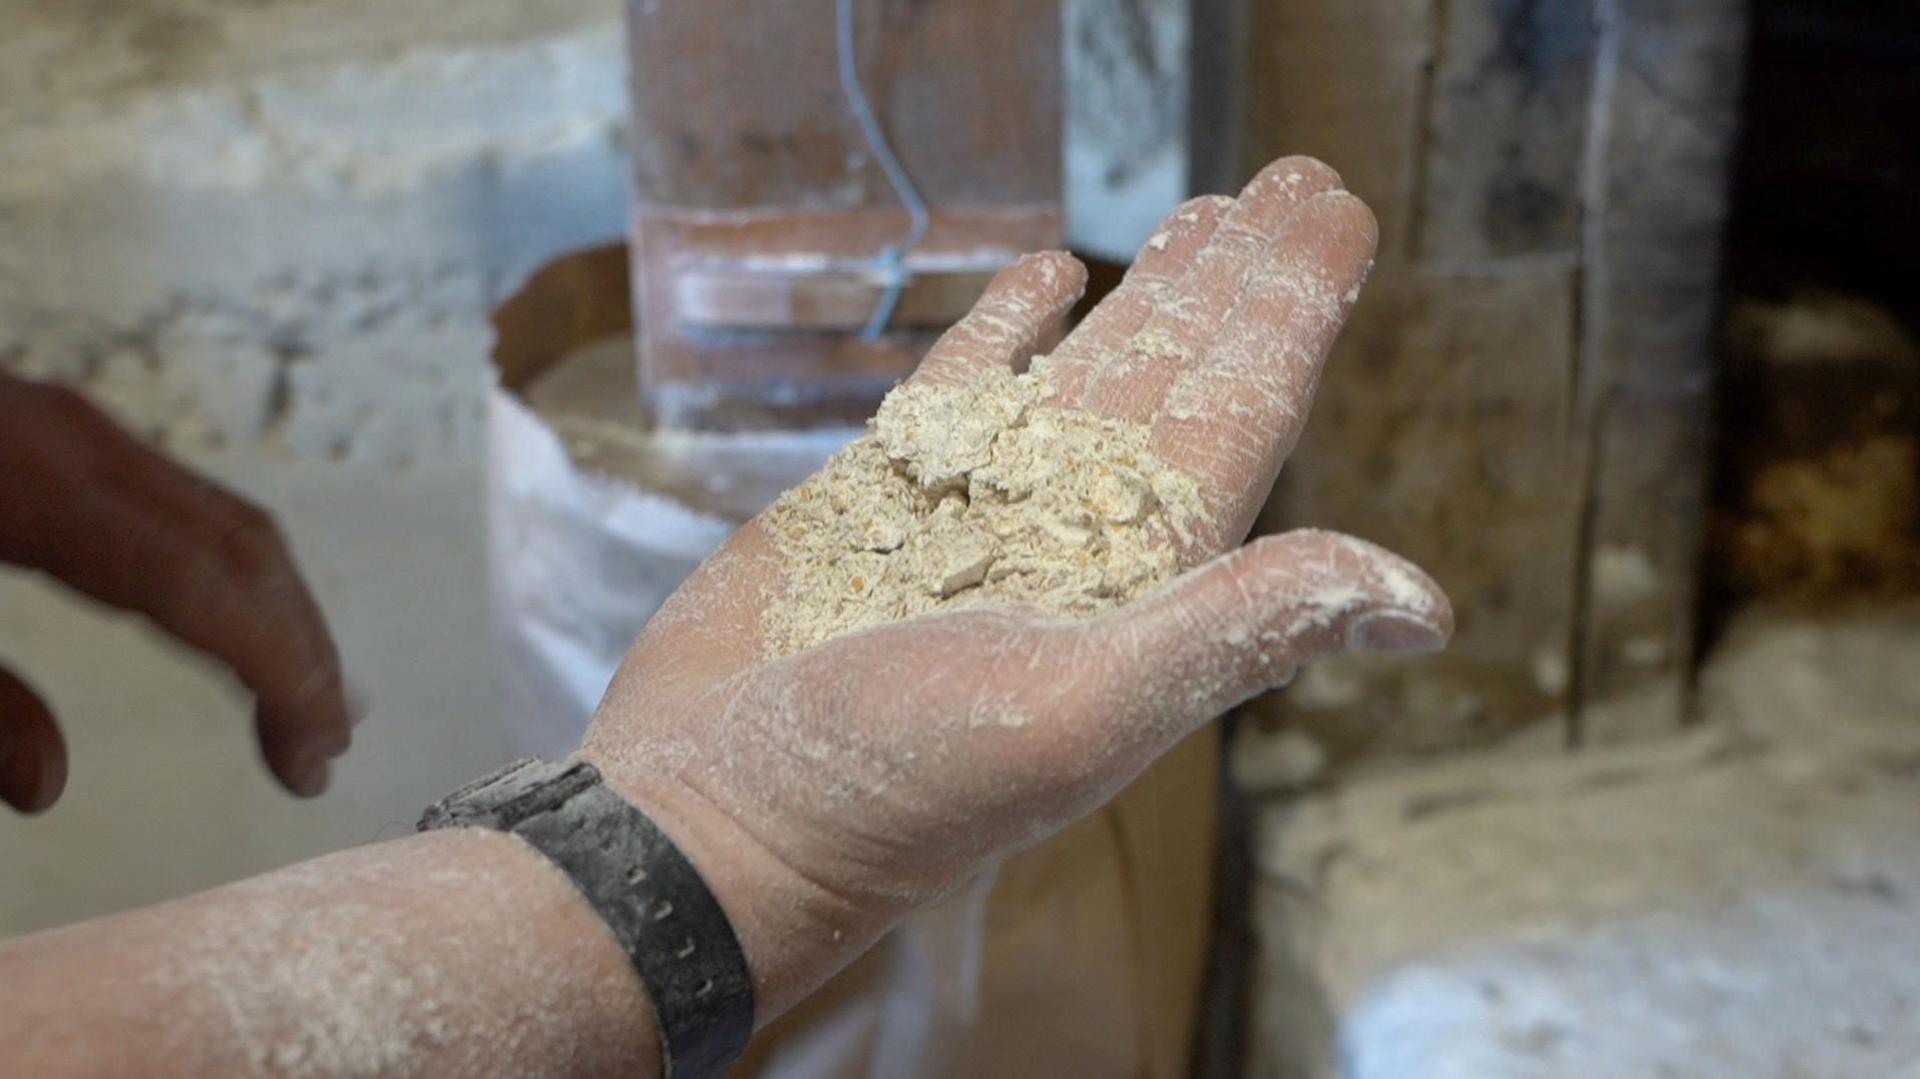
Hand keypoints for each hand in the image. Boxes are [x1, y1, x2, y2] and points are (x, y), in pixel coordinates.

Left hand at [0, 373, 351, 810]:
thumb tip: (45, 786)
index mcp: (34, 485)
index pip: (208, 584)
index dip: (280, 672)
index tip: (313, 760)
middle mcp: (74, 441)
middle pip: (242, 543)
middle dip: (302, 649)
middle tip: (324, 750)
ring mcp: (67, 425)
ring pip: (222, 516)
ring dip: (275, 611)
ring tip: (300, 701)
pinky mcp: (48, 428)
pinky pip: (180, 499)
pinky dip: (228, 573)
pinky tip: (224, 624)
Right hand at [578, 158, 1452, 1016]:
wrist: (707, 819)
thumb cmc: (889, 787)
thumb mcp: (1079, 708)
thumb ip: (1234, 631)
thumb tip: (1423, 603)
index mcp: (1138, 584)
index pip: (1243, 417)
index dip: (1295, 311)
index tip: (1340, 213)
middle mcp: (1072, 542)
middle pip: (1182, 378)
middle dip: (1243, 281)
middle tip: (1300, 179)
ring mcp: (973, 516)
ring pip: (1084, 374)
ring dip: (1153, 295)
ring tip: (1210, 211)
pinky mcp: (875, 501)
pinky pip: (964, 392)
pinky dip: (1008, 329)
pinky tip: (1053, 273)